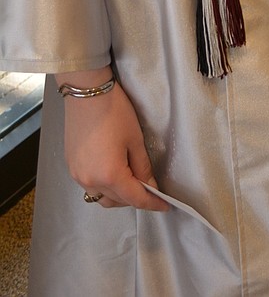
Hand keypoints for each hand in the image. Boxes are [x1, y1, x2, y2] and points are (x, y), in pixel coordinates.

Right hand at [62, 76, 167, 210]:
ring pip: (102, 197)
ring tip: (132, 182)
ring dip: (118, 195)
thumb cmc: (114, 112)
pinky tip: (113, 173)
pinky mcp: (72, 167)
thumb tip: (150, 186)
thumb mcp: (135, 140)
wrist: (87, 93)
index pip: (135, 198)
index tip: (164, 205)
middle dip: (135, 199)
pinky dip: (104, 186)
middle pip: (117, 201)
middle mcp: (91, 181)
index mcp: (110, 175)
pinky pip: (90, 187)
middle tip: (151, 189)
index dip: (152, 203)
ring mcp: (78, 176)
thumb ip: (143, 167)